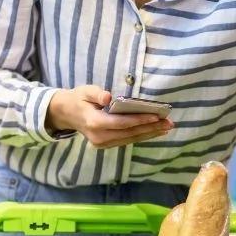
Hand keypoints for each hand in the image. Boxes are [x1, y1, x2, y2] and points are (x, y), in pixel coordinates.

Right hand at [46, 85, 173, 148]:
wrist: (66, 114)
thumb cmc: (78, 99)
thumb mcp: (84, 91)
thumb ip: (96, 93)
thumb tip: (108, 96)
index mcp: (94, 123)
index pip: (121, 123)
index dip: (139, 120)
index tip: (156, 116)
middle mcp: (99, 137)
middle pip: (129, 133)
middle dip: (151, 128)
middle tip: (169, 123)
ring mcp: (103, 143)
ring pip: (130, 139)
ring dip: (150, 134)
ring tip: (167, 127)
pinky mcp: (106, 144)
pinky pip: (127, 140)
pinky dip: (142, 136)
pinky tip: (155, 131)